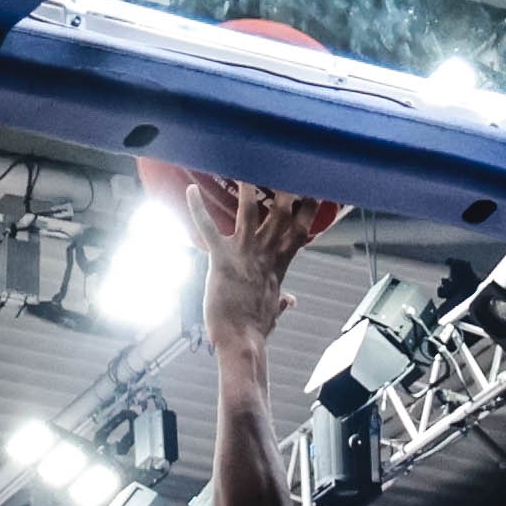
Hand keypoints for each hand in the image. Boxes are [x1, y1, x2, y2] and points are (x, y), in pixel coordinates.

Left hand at [153, 166, 346, 353]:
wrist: (242, 343)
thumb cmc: (255, 329)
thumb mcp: (272, 313)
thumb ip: (281, 302)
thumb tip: (290, 302)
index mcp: (278, 265)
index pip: (299, 231)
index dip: (308, 209)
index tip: (315, 189)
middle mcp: (265, 254)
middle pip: (281, 213)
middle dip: (286, 188)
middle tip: (289, 162)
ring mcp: (244, 255)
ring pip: (249, 212)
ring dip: (247, 187)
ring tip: (244, 164)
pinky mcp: (221, 260)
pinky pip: (208, 229)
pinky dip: (197, 209)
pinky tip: (190, 190)